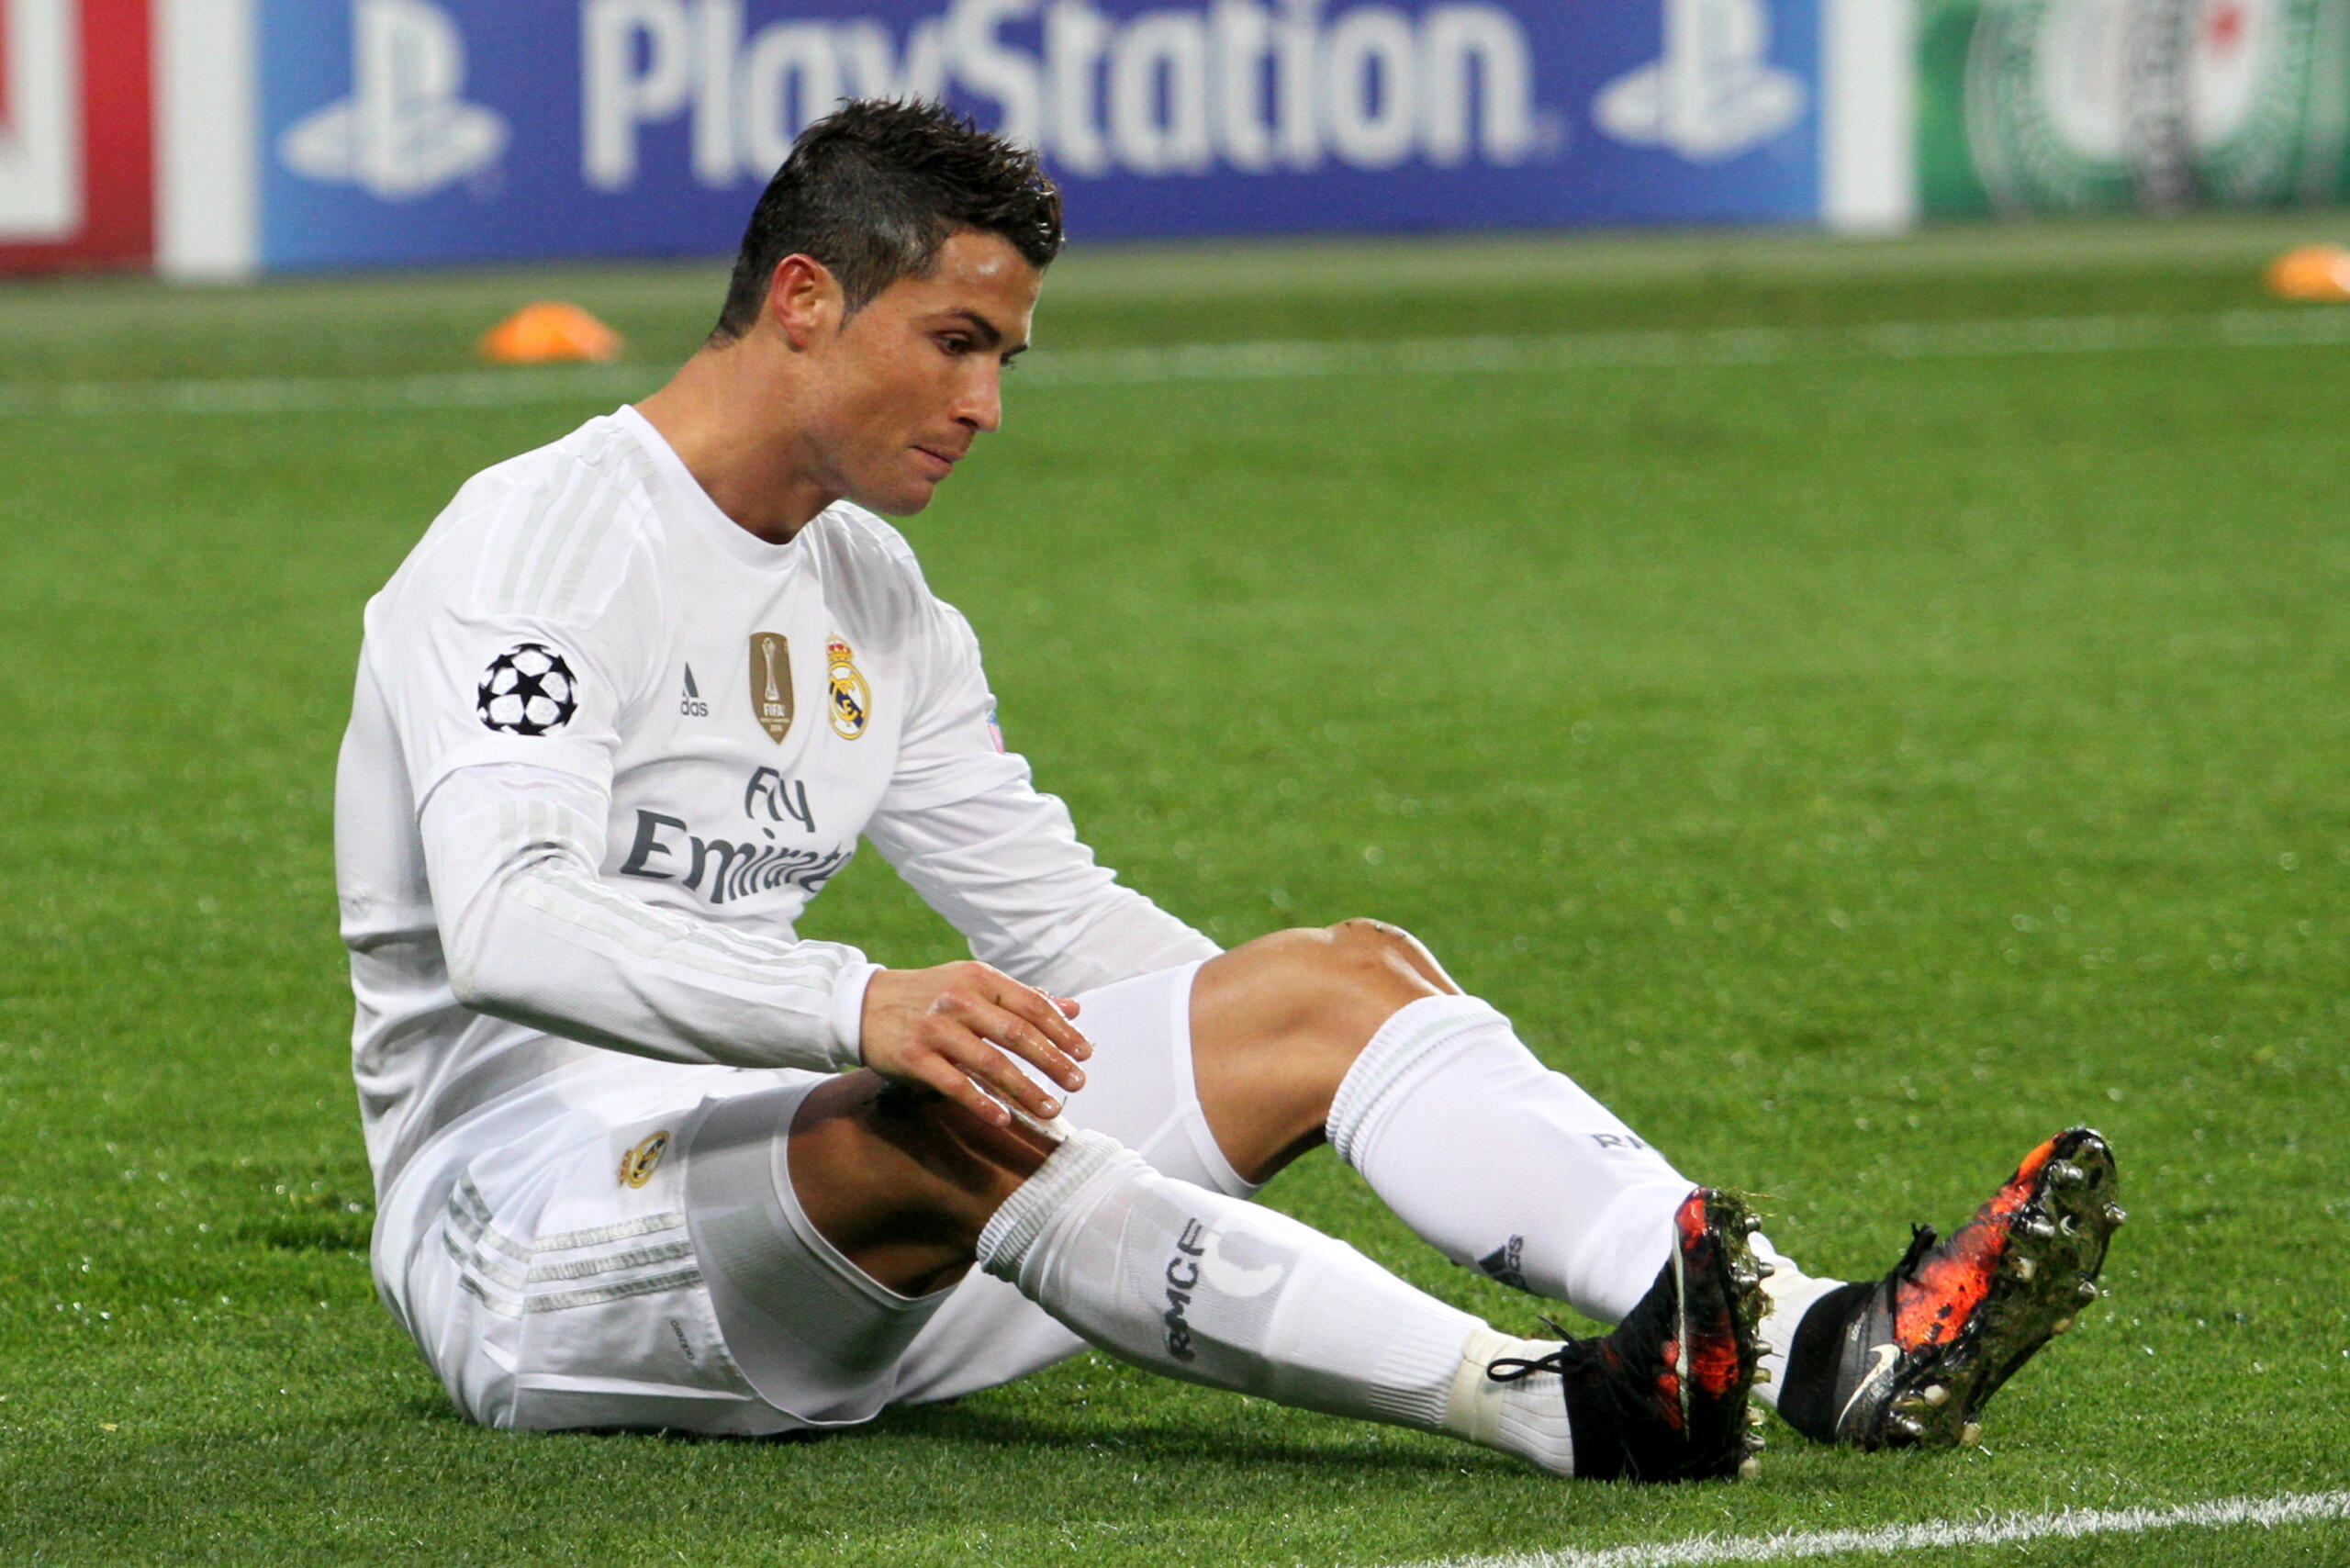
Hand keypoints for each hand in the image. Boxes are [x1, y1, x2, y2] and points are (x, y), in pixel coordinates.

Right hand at [858, 962, 1090, 1127]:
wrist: (863, 1004)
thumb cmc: (930, 995)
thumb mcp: (975, 984)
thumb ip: (1023, 998)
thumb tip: (1074, 1009)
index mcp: (979, 978)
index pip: (1031, 1005)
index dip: (1062, 1030)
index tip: (1085, 1053)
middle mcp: (959, 1000)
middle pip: (1016, 1033)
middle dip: (1052, 1061)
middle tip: (1078, 1083)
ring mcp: (935, 1028)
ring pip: (989, 1062)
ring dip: (1024, 1088)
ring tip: (1050, 1108)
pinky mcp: (913, 1057)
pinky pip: (953, 1084)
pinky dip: (980, 1102)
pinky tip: (1003, 1119)